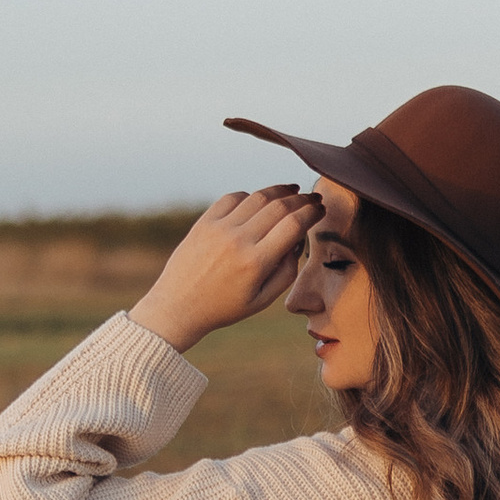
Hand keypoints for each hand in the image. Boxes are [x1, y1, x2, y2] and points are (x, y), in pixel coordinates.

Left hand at [130, 187, 320, 353]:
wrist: (178, 307)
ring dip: (280, 191)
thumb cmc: (224, 307)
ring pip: (258, 197)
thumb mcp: (262, 300)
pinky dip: (250, 196)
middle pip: (280, 205)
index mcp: (256, 263)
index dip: (312, 212)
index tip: (320, 209)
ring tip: (292, 192)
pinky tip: (259, 200)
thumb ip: (287, 272)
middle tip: (313, 198)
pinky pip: (233, 198)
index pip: (294, 224)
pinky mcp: (204, 223)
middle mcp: (238, 241)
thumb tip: (298, 240)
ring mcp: (219, 228)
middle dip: (302, 199)